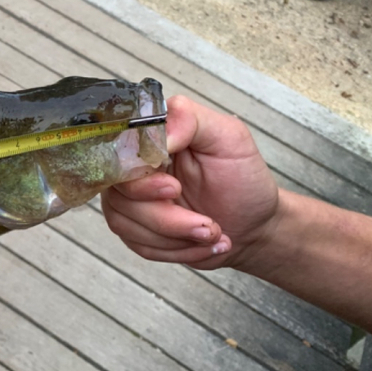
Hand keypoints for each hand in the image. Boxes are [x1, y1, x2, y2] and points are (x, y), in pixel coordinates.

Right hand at [102, 96, 279, 270]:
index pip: (119, 156)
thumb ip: (191, 119)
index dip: (141, 179)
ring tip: (213, 233)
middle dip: (167, 218)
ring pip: (126, 224)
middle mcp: (132, 169)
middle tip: (208, 223)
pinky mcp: (133, 230)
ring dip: (176, 237)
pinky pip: (139, 245)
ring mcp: (128, 201)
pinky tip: (201, 244)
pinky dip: (176, 250)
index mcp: (149, 140)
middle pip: (121, 196)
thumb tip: (155, 134)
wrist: (252, 224)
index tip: (174, 188)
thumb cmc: (242, 179)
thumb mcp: (229, 137)